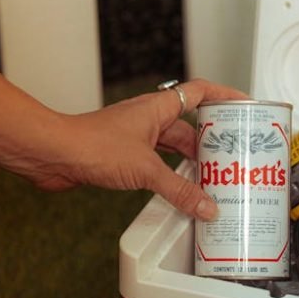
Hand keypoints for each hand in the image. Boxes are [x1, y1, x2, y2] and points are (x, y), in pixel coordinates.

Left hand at [36, 78, 248, 218]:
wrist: (54, 154)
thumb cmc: (91, 144)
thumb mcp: (146, 169)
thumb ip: (179, 190)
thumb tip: (206, 205)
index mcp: (158, 108)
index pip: (200, 92)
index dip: (225, 95)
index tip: (244, 106)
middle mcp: (148, 119)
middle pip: (190, 126)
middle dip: (211, 142)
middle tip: (233, 157)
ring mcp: (136, 137)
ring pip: (173, 147)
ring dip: (190, 162)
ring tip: (211, 179)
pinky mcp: (123, 156)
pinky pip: (157, 164)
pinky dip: (170, 176)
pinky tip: (177, 191)